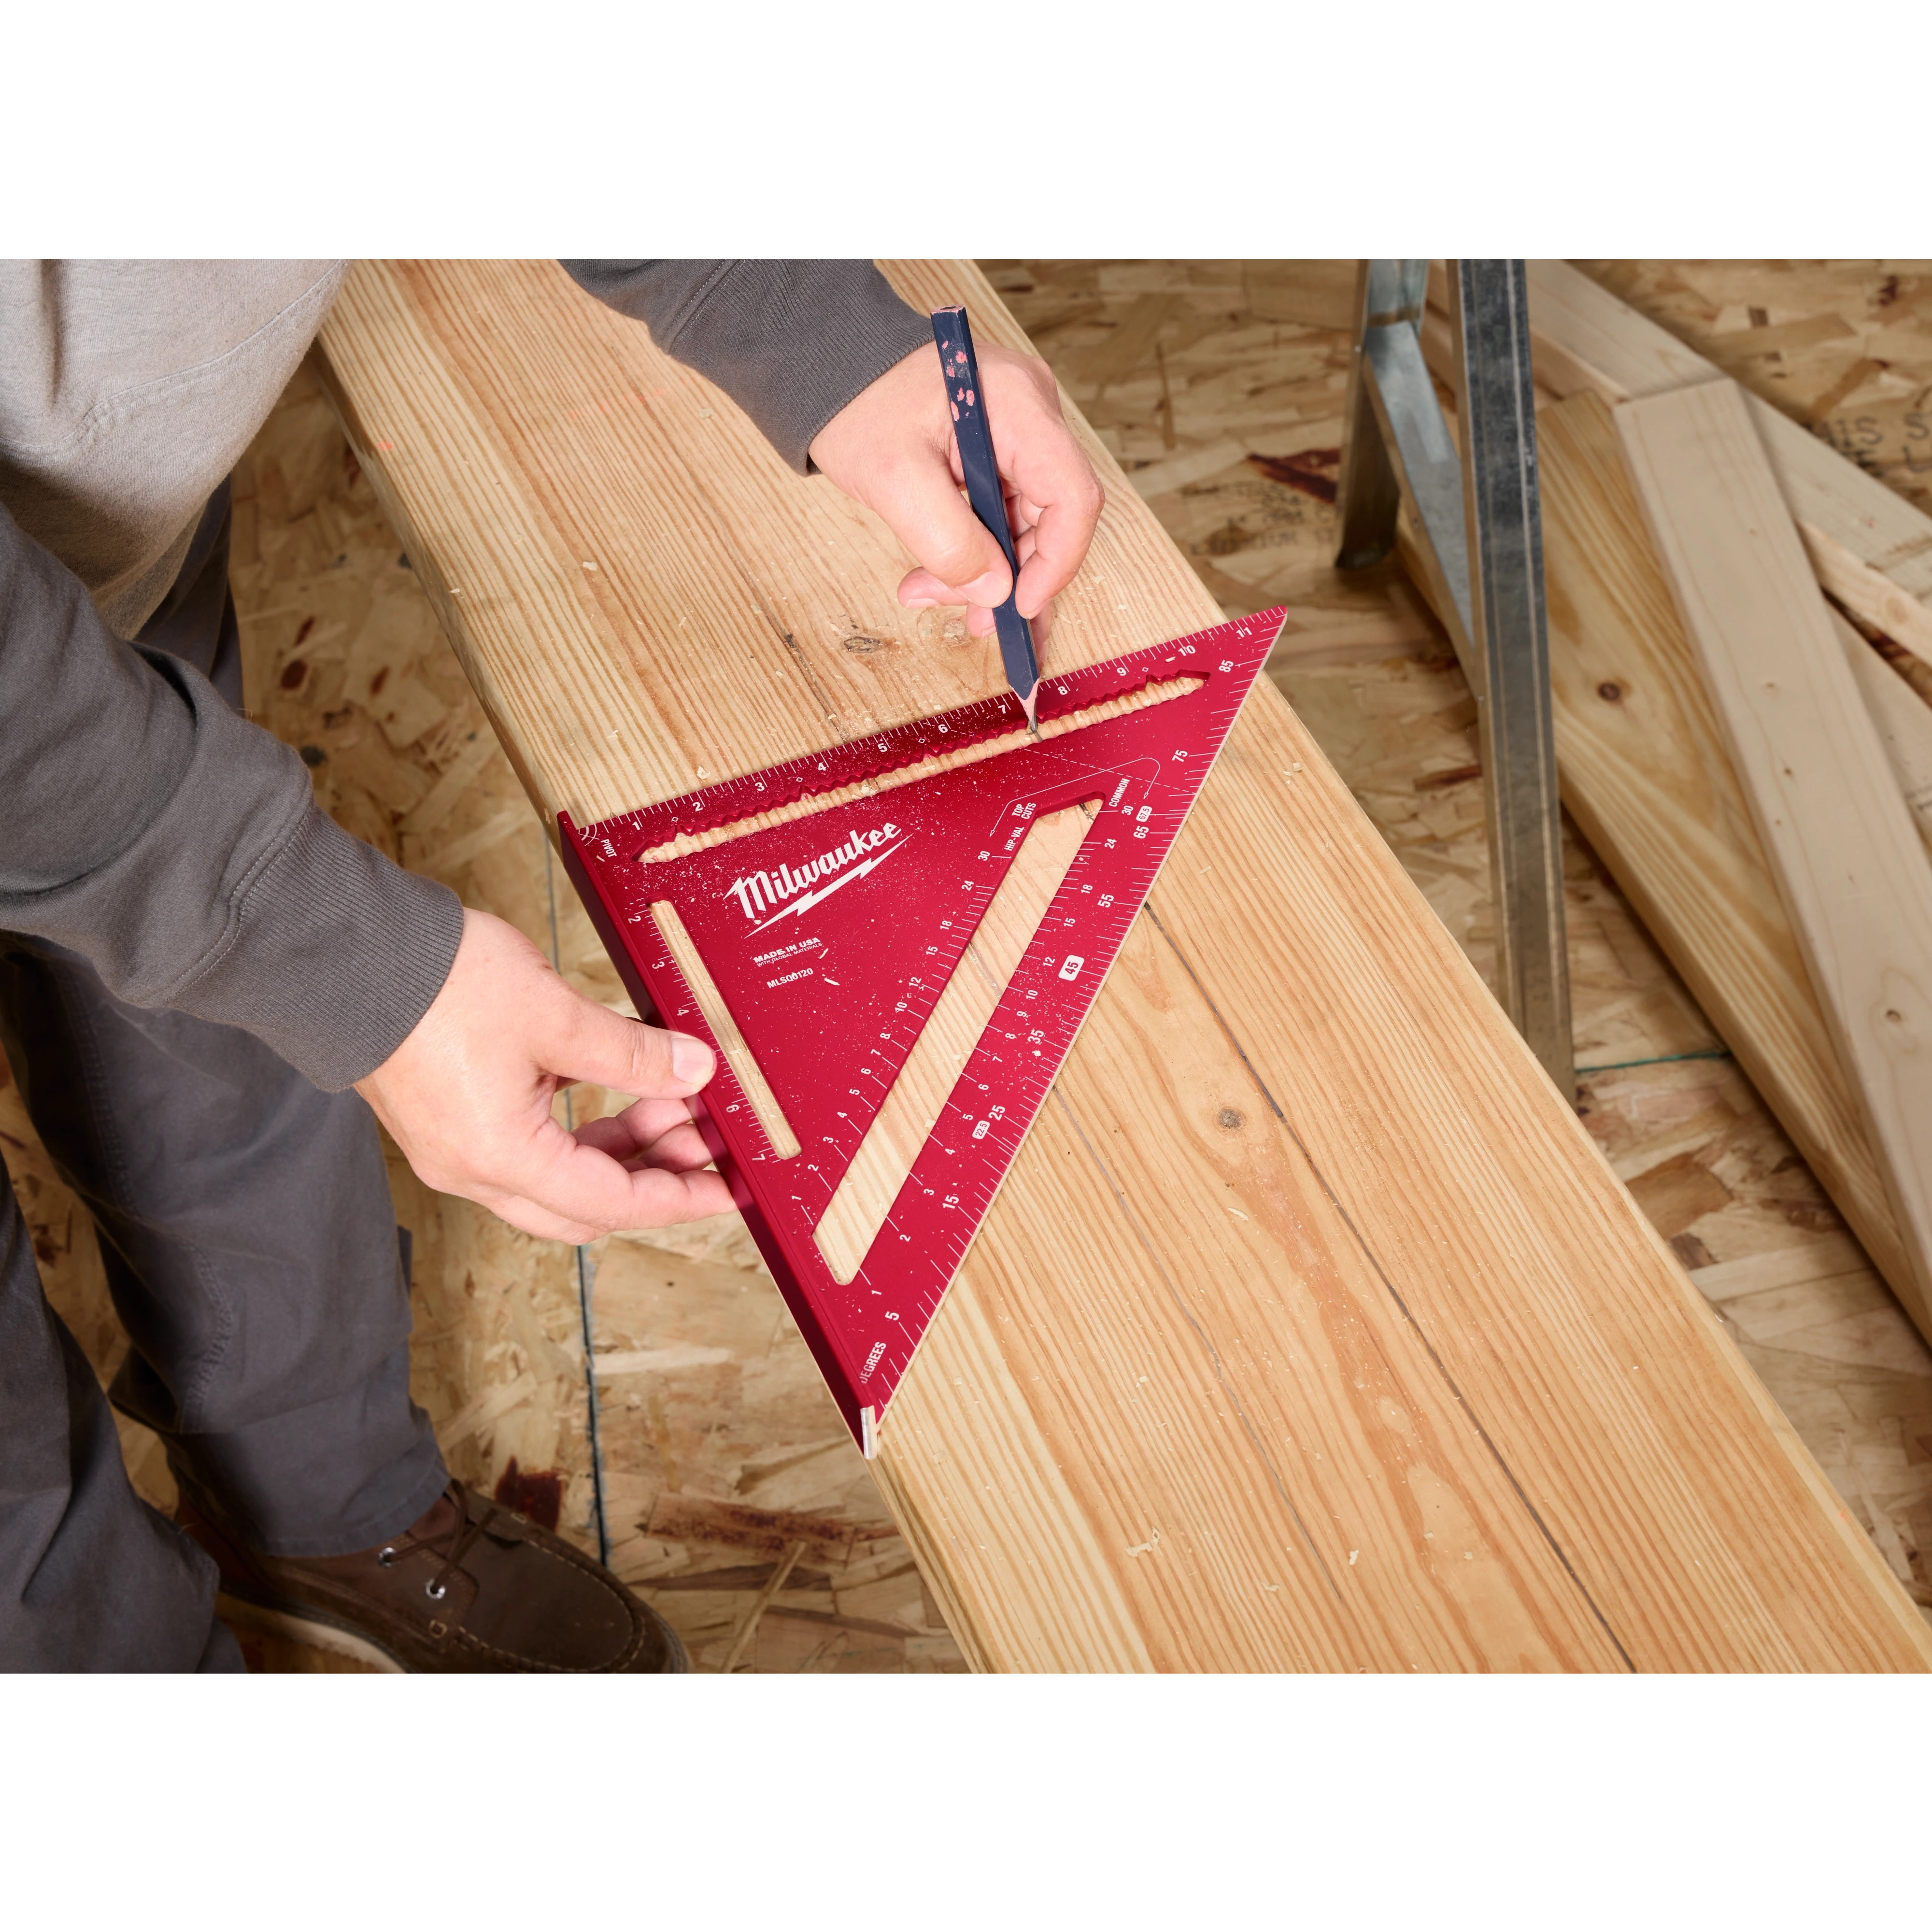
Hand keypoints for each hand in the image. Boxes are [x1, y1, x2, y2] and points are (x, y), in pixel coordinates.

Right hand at [356, 909, 734, 1241]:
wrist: (344, 950)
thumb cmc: (437, 982)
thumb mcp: (556, 1016)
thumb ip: (631, 1055)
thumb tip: (694, 1073)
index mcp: (501, 1158)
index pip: (615, 1203)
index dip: (682, 1196)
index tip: (730, 1184)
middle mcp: (473, 1170)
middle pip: (585, 1206)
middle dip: (653, 1174)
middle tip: (704, 1133)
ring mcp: (455, 1148)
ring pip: (557, 1177)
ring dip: (618, 1147)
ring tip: (668, 1098)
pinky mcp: (447, 1119)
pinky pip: (528, 1146)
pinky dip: (578, 1126)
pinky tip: (615, 1085)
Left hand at [808, 339, 1103, 650]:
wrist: (833, 367)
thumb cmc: (858, 404)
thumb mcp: (893, 480)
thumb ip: (948, 540)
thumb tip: (995, 592)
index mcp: (1018, 405)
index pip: (1073, 496)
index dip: (1056, 561)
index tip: (1019, 605)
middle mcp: (1033, 412)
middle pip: (1054, 515)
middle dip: (1013, 575)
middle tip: (970, 618)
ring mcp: (1023, 429)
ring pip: (1031, 521)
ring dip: (991, 569)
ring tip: (933, 595)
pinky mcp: (1004, 447)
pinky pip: (1009, 509)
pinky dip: (981, 548)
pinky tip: (943, 576)